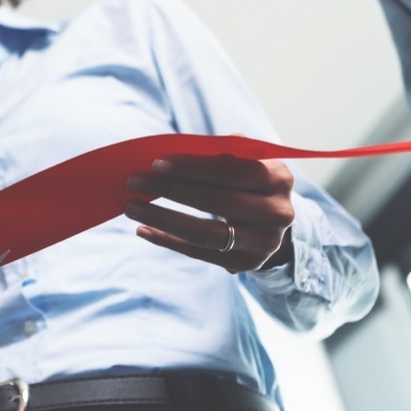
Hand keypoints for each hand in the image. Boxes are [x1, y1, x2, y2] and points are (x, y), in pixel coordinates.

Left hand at [125, 150, 294, 273]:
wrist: (274, 223)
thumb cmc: (249, 182)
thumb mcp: (247, 163)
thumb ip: (222, 153)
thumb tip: (186, 145)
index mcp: (278, 179)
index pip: (230, 171)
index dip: (192, 167)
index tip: (156, 163)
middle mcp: (278, 213)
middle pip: (215, 202)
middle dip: (169, 190)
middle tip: (133, 182)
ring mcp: (264, 243)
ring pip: (205, 233)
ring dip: (163, 220)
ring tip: (132, 208)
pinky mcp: (246, 264)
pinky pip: (199, 253)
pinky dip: (168, 241)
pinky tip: (143, 230)